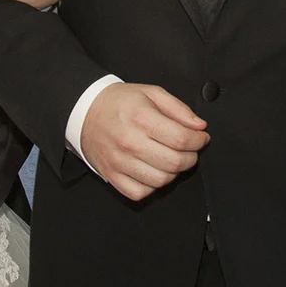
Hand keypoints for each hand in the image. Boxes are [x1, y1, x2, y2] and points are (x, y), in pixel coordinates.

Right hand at [80, 83, 208, 201]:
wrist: (84, 110)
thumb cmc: (118, 102)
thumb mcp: (150, 93)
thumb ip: (178, 108)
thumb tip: (199, 126)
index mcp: (141, 118)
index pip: (182, 139)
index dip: (199, 140)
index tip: (201, 138)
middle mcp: (130, 142)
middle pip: (175, 162)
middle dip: (191, 157)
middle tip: (190, 149)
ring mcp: (119, 162)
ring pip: (161, 180)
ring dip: (174, 172)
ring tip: (171, 159)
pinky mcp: (112, 176)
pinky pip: (140, 192)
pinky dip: (152, 186)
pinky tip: (152, 171)